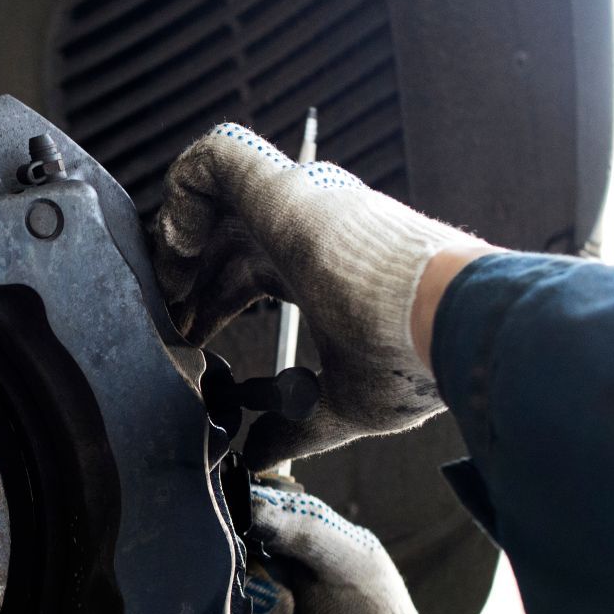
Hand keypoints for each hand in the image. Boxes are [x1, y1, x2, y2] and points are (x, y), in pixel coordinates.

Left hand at [153, 124, 495, 468]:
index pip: (250, 270)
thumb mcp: (345, 402)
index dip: (208, 303)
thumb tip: (265, 455)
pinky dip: (184, 195)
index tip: (190, 342)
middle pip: (225, 237)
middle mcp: (311, 229)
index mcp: (325, 270)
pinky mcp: (282, 185)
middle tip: (169, 322)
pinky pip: (214, 158)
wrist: (443, 319)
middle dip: (185, 279)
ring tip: (171, 285)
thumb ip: (300, 425)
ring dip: (179, 237)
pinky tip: (184, 250)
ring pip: (214, 190)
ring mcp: (297, 202)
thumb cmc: (413, 360)